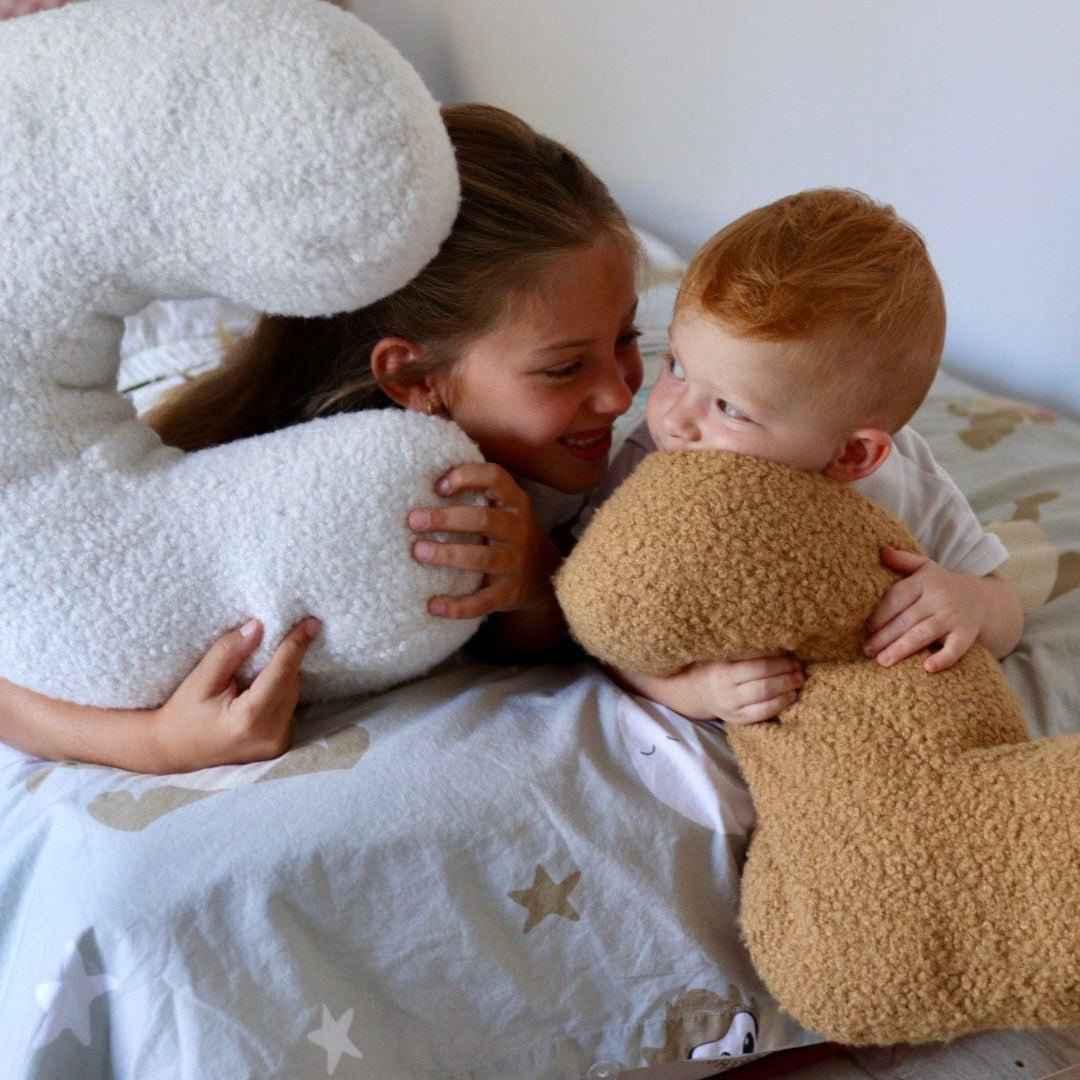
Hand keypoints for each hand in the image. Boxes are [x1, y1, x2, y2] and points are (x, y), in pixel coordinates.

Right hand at [150, 617, 319, 771]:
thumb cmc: (183, 714)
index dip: (296, 645)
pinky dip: (279, 692)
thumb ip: (229, 652)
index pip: (282, 673)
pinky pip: (289, 706)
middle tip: (273, 638)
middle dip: (285, 659)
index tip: (312, 622)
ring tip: (256, 668)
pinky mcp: (280, 745)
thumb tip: (259, 626)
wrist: (174, 750)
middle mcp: (271, 735)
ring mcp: (277, 744)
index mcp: (250, 719)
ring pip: (293, 694)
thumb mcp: (200, 679)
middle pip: (290, 683)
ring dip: (283, 675)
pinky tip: (259, 688)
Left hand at [407, 463, 559, 619]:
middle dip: (446, 519)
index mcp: (514, 502)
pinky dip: (458, 606)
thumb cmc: (507, 533)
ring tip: (419, 552)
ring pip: (483, 558)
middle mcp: (517, 530)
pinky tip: (433, 605)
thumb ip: (476, 491)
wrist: (544, 575)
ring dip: (449, 555)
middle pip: (483, 520)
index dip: (466, 477)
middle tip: (414, 521)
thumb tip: (425, 478)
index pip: (495, 478)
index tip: (438, 487)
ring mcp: (514, 563)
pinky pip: (483, 601)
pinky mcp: (508, 593)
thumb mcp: (503, 507)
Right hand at [692, 651, 804, 725]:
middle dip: (787, 679)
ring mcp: (733, 711)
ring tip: (799, 682)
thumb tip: (784, 648)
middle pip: (764, 688)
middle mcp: (728, 695)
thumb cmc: (717, 666)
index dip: (779, 664)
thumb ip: (750, 652)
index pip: (758, 668)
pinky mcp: (740, 721)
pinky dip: (781, 705)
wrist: (699, 691)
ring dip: (788, 692)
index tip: (794, 658)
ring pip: (766, 704)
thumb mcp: (726, 655)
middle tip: (801, 671)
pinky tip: (791, 696)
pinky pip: (764, 715)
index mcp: (724, 673)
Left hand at [864, 547, 985, 671]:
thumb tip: (881, 550)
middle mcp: (939, 598)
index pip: (897, 596)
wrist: (984, 598)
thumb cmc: (943, 585)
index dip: (880, 613)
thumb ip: (903, 560)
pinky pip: (956, 648)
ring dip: (902, 648)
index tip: (865, 627)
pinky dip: (943, 658)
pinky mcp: (968, 634)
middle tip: (867, 650)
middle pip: (907, 618)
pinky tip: (927, 668)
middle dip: (885, 635)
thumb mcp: (925, 567)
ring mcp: (954, 617)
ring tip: (882, 660)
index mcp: (925, 581)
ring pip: (924, 633)